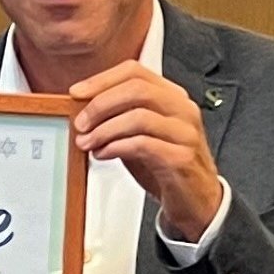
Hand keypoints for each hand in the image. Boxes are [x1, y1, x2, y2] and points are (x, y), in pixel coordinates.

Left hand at [69, 63, 222, 238]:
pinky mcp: (182, 158)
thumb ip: (118, 119)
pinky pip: (144, 145)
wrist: (196, 200)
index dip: (102, 80)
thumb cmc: (166, 165)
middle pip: (137, 89)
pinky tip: (103, 154)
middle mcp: (182, 110)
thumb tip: (82, 111)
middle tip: (81, 123)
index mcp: (171, 97)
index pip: (135, 72)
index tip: (77, 92)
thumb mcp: (139, 135)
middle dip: (101, 104)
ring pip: (139, 117)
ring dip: (105, 130)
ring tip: (87, 142)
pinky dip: (116, 147)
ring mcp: (185, 133)